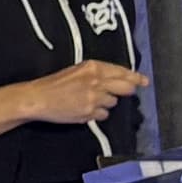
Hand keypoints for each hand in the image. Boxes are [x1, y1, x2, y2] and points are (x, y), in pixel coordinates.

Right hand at [0, 59, 147, 130]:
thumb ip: (96, 73)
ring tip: (92, 100)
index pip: (121, 72)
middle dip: (127, 90)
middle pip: (125, 87)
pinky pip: (103, 115)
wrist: (38, 98)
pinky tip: (86, 110)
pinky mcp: (89, 112)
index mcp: (93, 67)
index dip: (135, 77)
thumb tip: (116, 79)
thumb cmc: (53, 83)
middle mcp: (96, 81)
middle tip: (127, 92)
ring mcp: (94, 98)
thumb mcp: (76, 70)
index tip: (144, 81)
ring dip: (107, 103)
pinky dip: (97, 114)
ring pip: (113, 103)